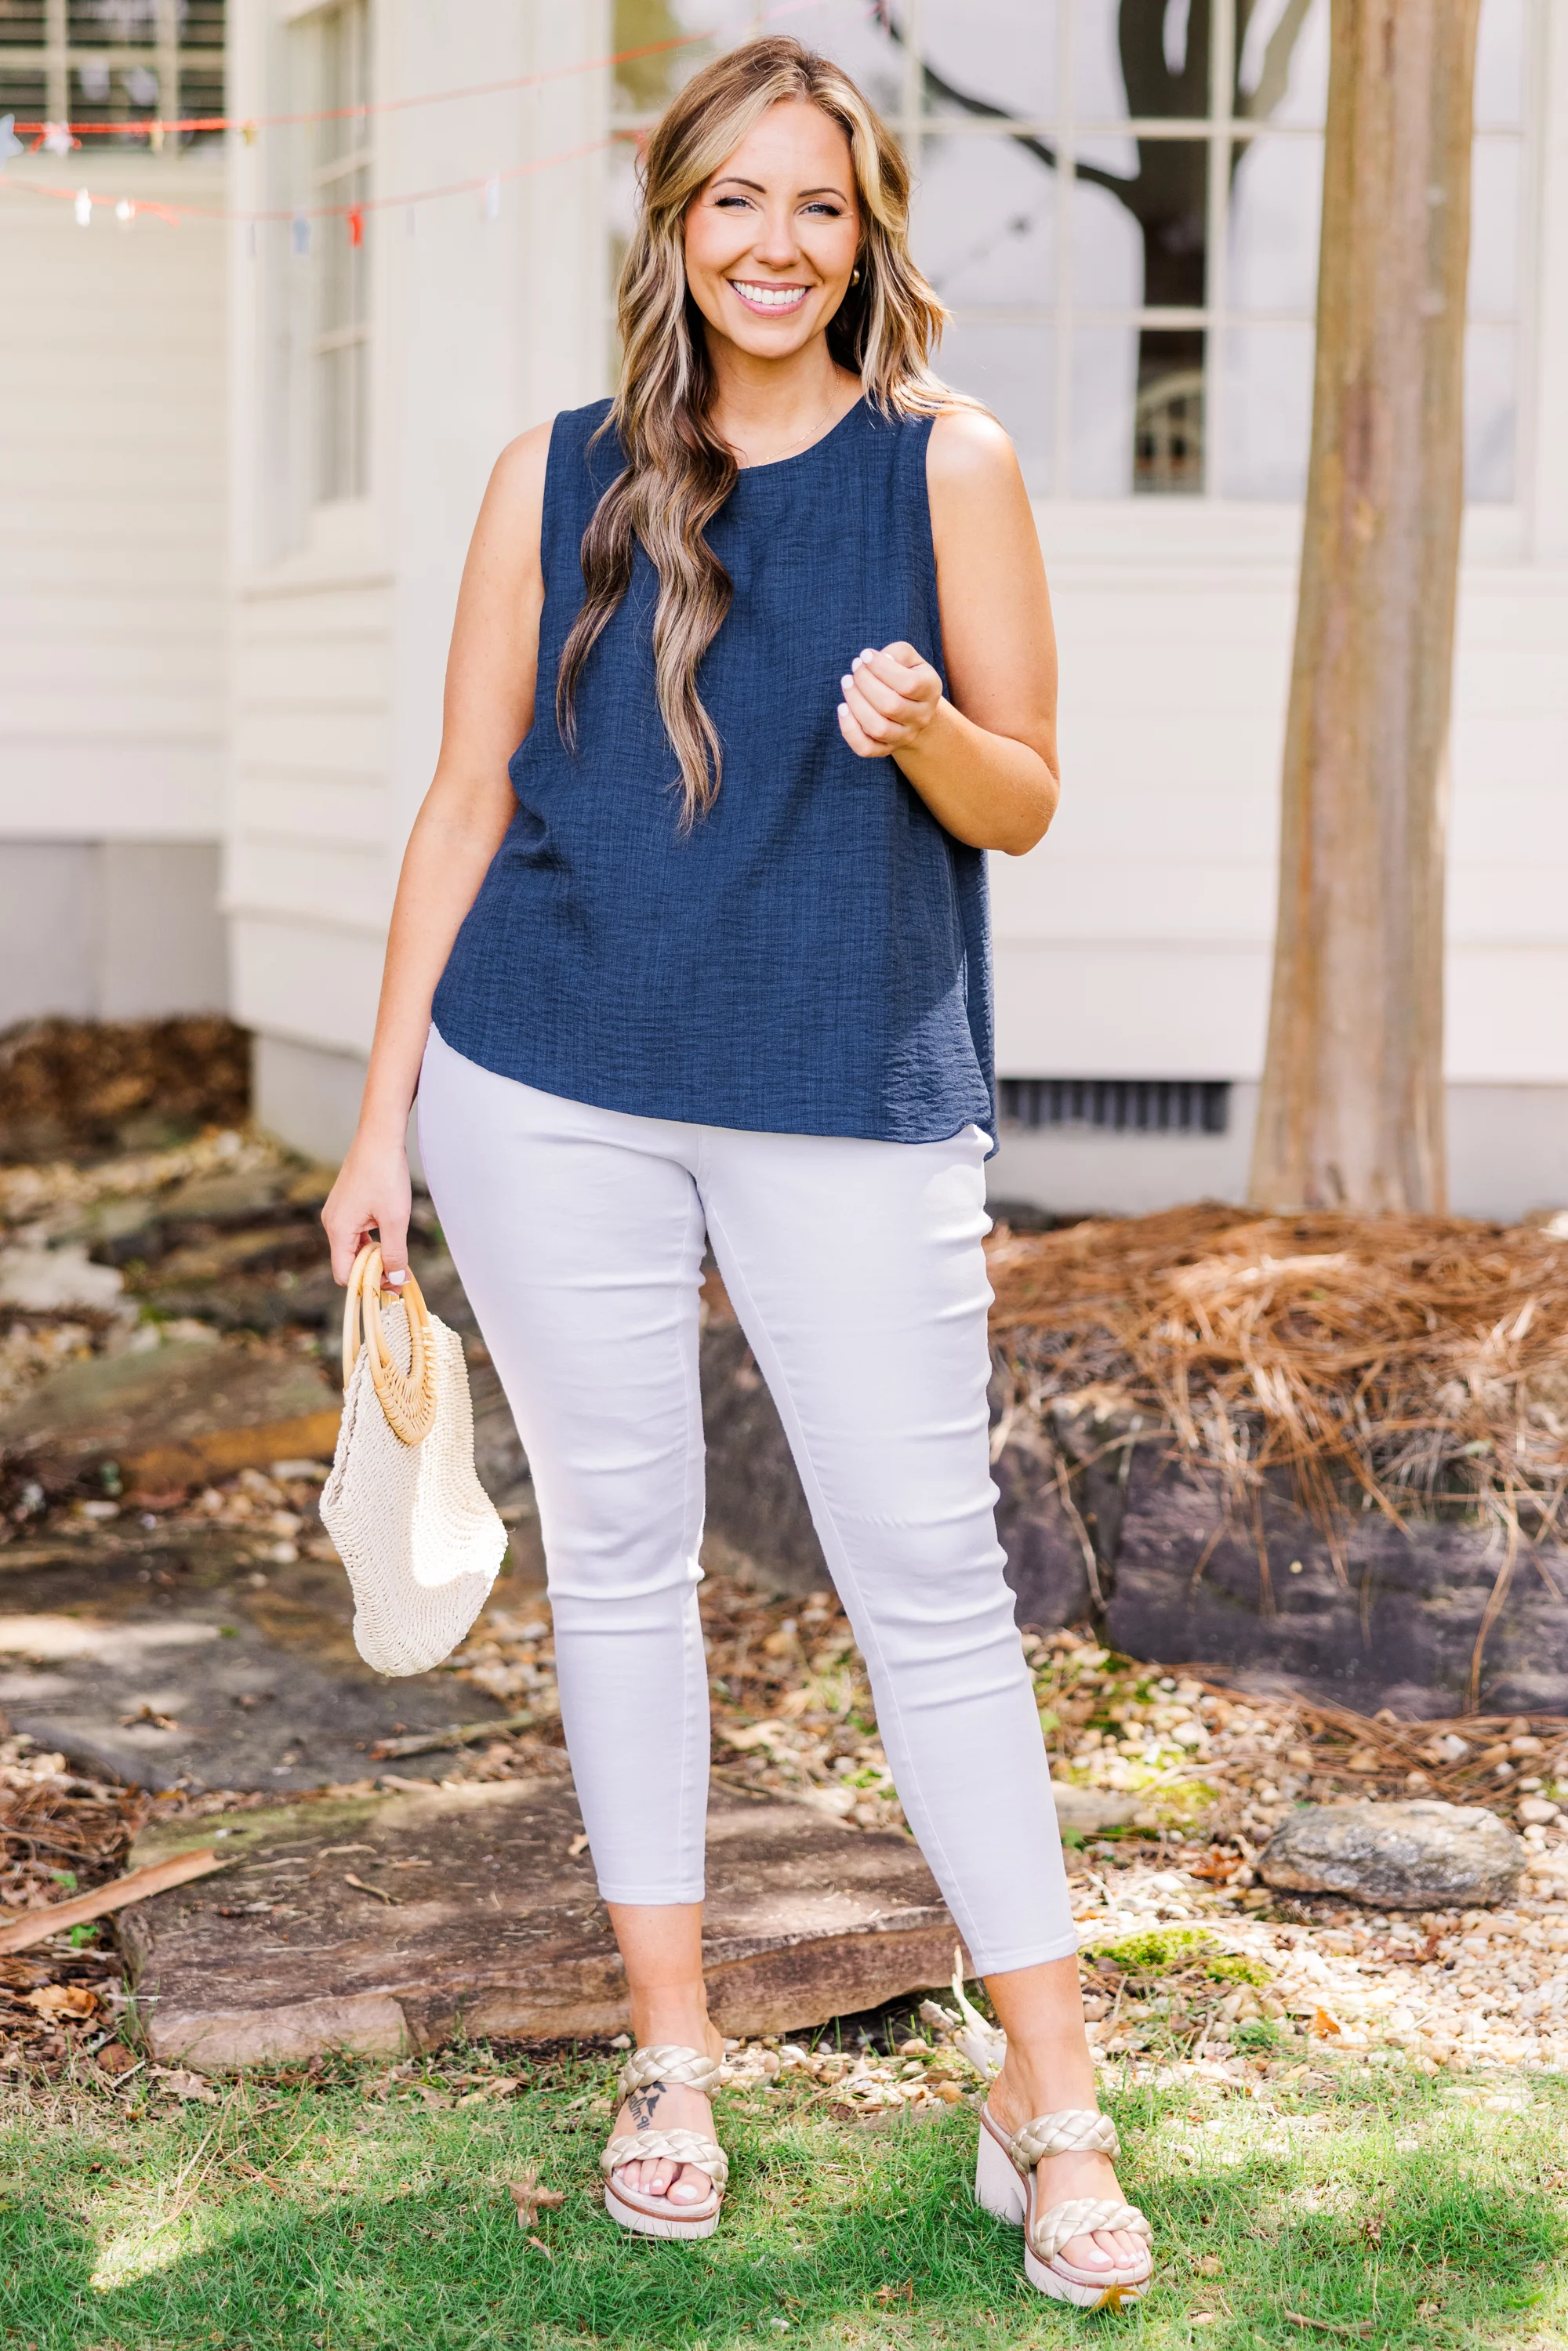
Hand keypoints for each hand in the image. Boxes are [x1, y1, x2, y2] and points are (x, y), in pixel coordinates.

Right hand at [321, 1131, 411, 1286]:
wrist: (379, 1137)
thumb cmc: (385, 1174)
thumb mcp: (395, 1219)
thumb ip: (394, 1253)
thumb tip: (396, 1280)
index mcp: (338, 1229)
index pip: (344, 1274)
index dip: (368, 1284)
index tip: (393, 1284)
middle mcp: (332, 1222)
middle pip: (348, 1262)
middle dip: (373, 1271)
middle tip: (401, 1273)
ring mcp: (337, 1213)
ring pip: (353, 1247)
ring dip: (374, 1255)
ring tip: (398, 1256)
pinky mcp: (346, 1204)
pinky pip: (355, 1233)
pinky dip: (371, 1240)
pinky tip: (390, 1235)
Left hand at [836, 639, 942, 760]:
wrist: (912, 707)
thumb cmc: (905, 674)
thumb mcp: (907, 658)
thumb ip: (896, 653)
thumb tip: (874, 661)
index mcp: (931, 690)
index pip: (908, 684)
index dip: (881, 668)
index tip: (865, 655)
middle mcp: (921, 717)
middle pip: (890, 706)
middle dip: (865, 683)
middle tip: (855, 668)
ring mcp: (905, 736)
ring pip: (877, 728)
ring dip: (856, 703)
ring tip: (847, 683)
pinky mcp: (886, 749)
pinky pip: (866, 748)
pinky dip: (849, 730)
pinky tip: (843, 708)